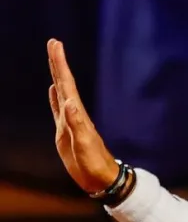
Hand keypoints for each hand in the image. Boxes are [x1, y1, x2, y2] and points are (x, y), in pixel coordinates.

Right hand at [47, 38, 117, 193]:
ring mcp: (69, 122)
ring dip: (56, 76)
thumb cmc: (94, 163)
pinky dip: (54, 98)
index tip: (55, 45)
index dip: (60, 64)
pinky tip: (53, 90)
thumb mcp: (85, 145)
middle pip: (64, 83)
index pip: (67, 84)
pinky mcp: (65, 132)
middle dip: (57, 63)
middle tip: (53, 43)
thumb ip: (76, 124)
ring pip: (61, 92)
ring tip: (53, 60)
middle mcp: (74, 114)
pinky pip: (58, 109)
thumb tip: (69, 103)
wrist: (101, 178)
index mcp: (77, 114)